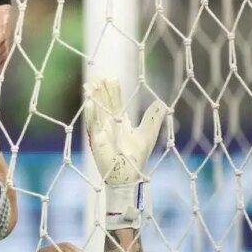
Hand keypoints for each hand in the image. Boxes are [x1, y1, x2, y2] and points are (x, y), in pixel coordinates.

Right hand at [84, 76, 166, 228]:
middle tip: (98, 75)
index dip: (113, 91)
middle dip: (101, 90)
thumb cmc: (137, 158)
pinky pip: (93, 124)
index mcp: (120, 123)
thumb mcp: (148, 134)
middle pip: (104, 104)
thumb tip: (161, 102)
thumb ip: (153, 119)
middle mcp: (109, 125)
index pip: (115, 103)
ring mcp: (102, 132)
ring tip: (91, 84)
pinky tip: (89, 102)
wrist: (129, 176)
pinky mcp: (97, 140)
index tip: (111, 77)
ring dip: (94, 98)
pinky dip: (91, 113)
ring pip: (97, 111)